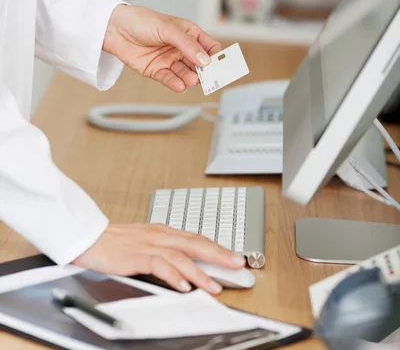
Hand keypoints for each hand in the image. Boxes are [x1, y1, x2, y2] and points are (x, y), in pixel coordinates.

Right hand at [73, 224, 245, 293]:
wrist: (88, 237)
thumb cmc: (115, 242)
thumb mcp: (145, 243)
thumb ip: (165, 252)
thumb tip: (187, 268)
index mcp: (164, 232)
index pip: (196, 239)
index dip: (217, 248)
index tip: (234, 258)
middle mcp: (160, 235)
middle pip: (195, 243)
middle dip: (219, 254)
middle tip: (237, 264)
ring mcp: (148, 244)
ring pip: (181, 256)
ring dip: (200, 272)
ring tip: (214, 286)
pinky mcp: (135, 255)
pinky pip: (159, 265)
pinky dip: (173, 275)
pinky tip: (183, 285)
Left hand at [103, 5, 221, 91]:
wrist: (115, 28)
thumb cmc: (142, 21)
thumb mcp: (168, 29)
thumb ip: (187, 45)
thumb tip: (206, 60)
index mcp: (188, 34)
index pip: (209, 47)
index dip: (217, 56)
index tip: (222, 65)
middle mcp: (181, 48)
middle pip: (200, 64)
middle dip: (206, 72)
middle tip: (211, 79)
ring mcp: (169, 60)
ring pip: (185, 73)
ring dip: (190, 78)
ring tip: (192, 80)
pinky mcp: (156, 70)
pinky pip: (169, 79)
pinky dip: (175, 83)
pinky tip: (180, 85)